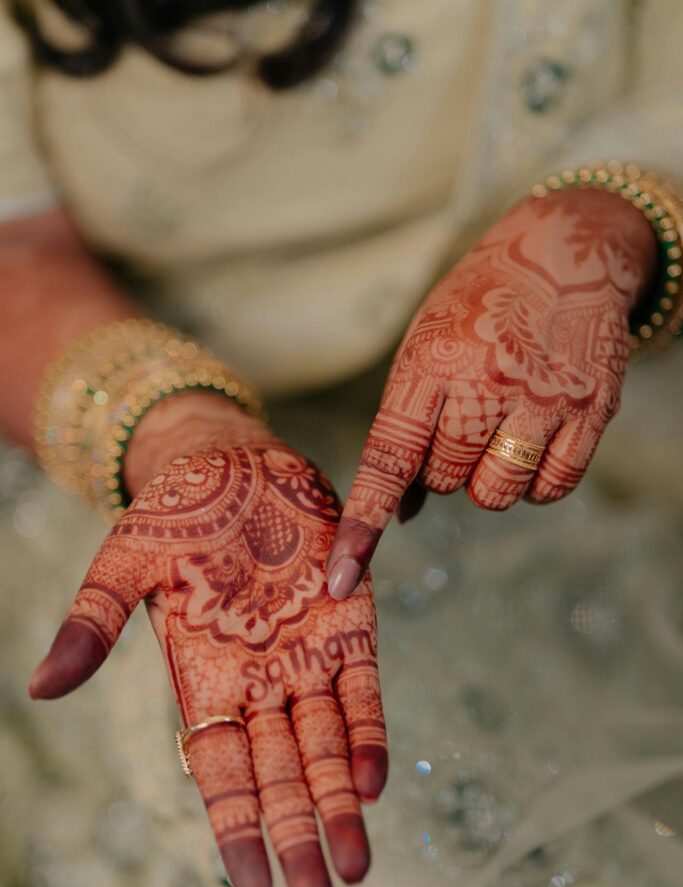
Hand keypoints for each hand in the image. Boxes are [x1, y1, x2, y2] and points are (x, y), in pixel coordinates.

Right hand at [29, 397, 387, 886]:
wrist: (231, 459)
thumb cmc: (172, 512)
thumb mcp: (123, 566)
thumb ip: (92, 625)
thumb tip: (40, 687)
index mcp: (204, 679)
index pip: (223, 774)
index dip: (239, 834)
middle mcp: (261, 681)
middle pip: (283, 776)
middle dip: (299, 838)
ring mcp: (308, 655)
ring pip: (329, 745)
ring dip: (343, 801)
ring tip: (357, 865)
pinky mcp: (349, 622)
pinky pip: (364, 689)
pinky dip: (370, 733)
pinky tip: (376, 781)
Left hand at [326, 188, 656, 598]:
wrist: (567, 248)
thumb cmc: (478, 306)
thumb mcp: (425, 344)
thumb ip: (406, 425)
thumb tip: (401, 511)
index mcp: (430, 359)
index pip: (388, 459)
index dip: (363, 525)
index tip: (340, 580)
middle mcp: (487, 379)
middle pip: (443, 482)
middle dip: (443, 467)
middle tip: (463, 419)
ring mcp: (543, 396)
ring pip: (495, 494)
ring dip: (486, 479)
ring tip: (498, 428)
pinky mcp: (592, 408)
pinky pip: (551, 488)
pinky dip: (535, 481)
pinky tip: (532, 441)